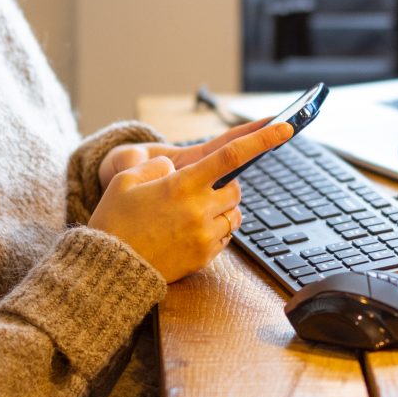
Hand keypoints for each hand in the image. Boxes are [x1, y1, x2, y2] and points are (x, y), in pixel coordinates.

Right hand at [88, 121, 293, 281]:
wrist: (111, 268)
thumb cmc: (115, 221)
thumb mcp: (126, 182)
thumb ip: (155, 167)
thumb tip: (174, 171)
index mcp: (182, 185)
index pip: (232, 156)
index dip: (262, 139)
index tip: (286, 128)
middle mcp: (199, 210)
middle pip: (236, 189)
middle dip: (227, 185)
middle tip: (204, 188)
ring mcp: (204, 236)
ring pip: (234, 215)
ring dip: (223, 209)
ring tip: (194, 212)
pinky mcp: (204, 257)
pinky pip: (224, 237)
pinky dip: (216, 230)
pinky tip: (190, 231)